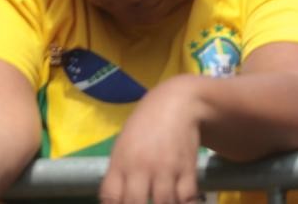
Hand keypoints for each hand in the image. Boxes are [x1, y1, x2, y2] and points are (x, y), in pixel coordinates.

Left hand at [100, 77, 202, 203]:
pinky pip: (186, 197)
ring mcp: (165, 168)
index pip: (110, 197)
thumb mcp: (123, 146)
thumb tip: (117, 201)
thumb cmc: (145, 125)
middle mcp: (141, 167)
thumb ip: (119, 174)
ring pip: (163, 203)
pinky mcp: (187, 168)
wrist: (176, 103)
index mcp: (120, 162)